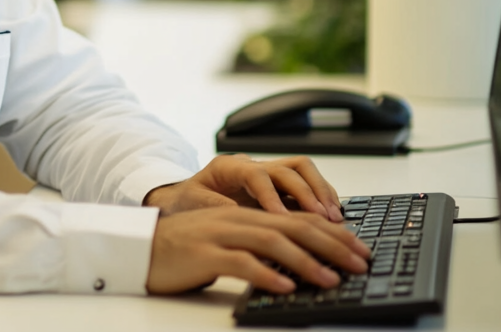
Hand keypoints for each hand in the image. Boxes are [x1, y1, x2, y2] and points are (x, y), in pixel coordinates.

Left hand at [144, 154, 343, 220]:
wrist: (181, 201)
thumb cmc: (186, 203)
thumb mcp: (194, 205)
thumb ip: (217, 207)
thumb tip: (242, 215)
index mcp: (228, 168)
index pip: (257, 175)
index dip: (272, 196)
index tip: (283, 219)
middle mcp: (252, 166)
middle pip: (288, 168)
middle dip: (308, 192)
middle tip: (322, 218)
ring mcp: (267, 174)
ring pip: (302, 170)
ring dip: (320, 192)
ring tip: (334, 218)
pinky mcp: (278, 188)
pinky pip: (306, 183)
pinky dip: (322, 197)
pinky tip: (332, 217)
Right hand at [145, 205, 370, 294]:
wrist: (139, 247)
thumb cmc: (185, 250)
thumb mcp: (228, 242)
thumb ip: (259, 247)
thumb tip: (299, 266)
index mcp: (246, 213)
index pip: (298, 218)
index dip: (333, 233)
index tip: (360, 250)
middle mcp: (236, 218)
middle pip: (292, 226)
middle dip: (331, 245)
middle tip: (359, 263)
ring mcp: (220, 234)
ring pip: (271, 241)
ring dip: (305, 261)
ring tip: (330, 278)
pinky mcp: (204, 254)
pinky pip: (240, 263)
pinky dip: (265, 274)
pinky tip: (284, 286)